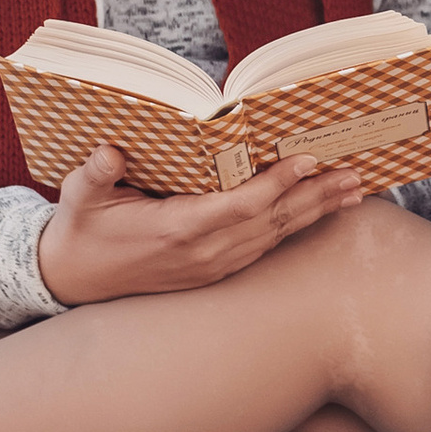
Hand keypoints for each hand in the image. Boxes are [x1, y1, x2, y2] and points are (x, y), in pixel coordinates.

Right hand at [36, 142, 362, 304]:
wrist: (74, 279)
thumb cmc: (80, 230)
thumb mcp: (79, 198)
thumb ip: (96, 175)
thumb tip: (110, 152)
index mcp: (178, 229)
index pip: (242, 205)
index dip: (279, 184)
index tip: (310, 161)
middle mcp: (204, 252)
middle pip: (273, 222)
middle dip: (316, 197)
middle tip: (356, 176)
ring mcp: (212, 266)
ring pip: (275, 237)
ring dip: (315, 213)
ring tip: (352, 192)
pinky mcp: (214, 270)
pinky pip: (263, 247)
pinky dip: (294, 228)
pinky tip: (317, 212)